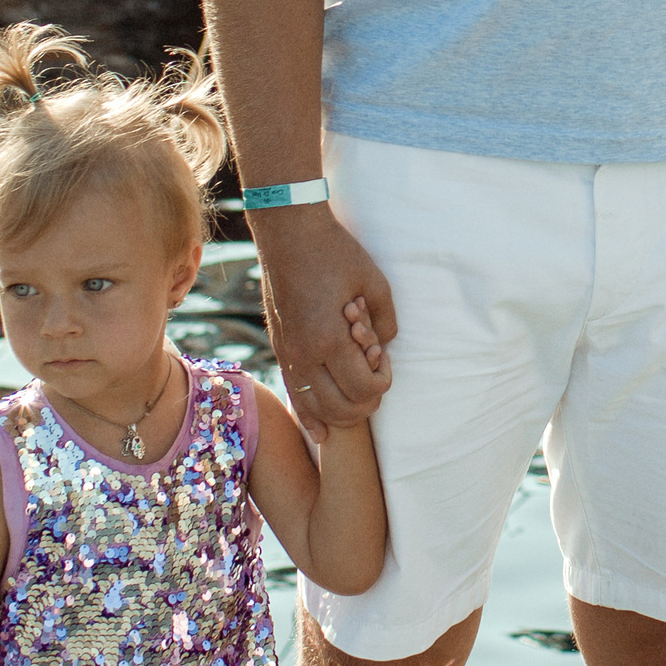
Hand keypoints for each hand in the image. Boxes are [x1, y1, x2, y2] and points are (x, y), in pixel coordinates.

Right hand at [254, 205, 397, 425]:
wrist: (288, 232)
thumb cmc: (335, 252)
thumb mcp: (375, 282)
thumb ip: (385, 322)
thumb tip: (385, 346)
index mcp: (329, 339)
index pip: (362, 388)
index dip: (382, 381)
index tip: (384, 357)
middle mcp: (304, 354)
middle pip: (340, 409)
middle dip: (366, 402)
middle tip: (375, 377)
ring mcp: (288, 353)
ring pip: (316, 409)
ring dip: (342, 412)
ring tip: (357, 392)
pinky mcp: (279, 347)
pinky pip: (293, 394)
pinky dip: (309, 417)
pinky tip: (321, 433)